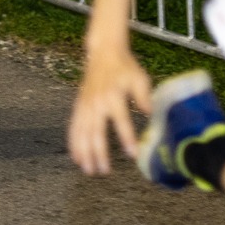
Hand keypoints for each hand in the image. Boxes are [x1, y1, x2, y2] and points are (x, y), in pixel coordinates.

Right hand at [68, 44, 153, 175]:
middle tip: (104, 171)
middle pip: (96, 132)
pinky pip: (73, 127)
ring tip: (88, 170)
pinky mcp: (78, 106)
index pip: (121, 121)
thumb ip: (144, 97)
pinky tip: (75, 157)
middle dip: (99, 153)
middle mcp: (96, 102)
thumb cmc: (124, 67)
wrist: (103, 53)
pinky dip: (73, 143)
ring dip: (84, 152)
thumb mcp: (139, 78)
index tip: (133, 154)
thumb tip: (150, 114)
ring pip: (82, 133)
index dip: (127, 138)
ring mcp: (85, 105)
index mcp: (113, 96)